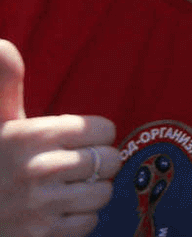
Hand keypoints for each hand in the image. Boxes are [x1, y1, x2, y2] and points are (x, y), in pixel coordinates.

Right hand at [0, 40, 119, 236]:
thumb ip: (6, 85)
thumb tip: (4, 45)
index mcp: (30, 135)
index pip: (102, 129)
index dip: (95, 134)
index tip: (80, 140)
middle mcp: (39, 169)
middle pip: (109, 160)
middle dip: (98, 162)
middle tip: (79, 166)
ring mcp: (41, 206)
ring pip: (103, 192)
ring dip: (92, 192)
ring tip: (71, 188)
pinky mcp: (42, 236)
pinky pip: (89, 224)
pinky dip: (80, 219)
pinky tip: (61, 212)